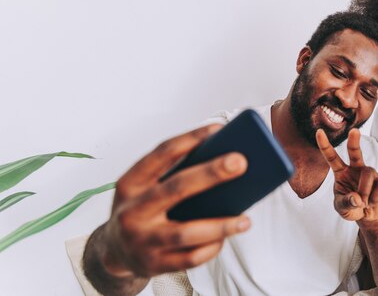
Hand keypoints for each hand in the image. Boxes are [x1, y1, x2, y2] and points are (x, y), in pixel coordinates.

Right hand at [100, 125, 250, 277]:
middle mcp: (132, 211)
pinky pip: (189, 258)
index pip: (161, 153)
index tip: (218, 128)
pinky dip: (211, 248)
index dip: (190, 139)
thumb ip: (174, 172)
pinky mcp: (153, 265)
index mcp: (131, 183)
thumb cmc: (141, 208)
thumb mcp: (145, 186)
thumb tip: (223, 155)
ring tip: (245, 219)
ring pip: (186, 232)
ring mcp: (141, 240)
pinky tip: (225, 238)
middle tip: (240, 162)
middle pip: (176, 188)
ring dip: (220, 225)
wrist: (114, 251)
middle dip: (211, 174)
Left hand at [316, 128, 377, 223]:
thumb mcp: (342, 208)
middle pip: (354, 151)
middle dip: (354, 141)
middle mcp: (355, 168)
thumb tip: (356, 198)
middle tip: (354, 131)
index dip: (325, 145)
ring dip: (364, 190)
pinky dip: (374, 198)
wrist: (369, 216)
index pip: (331, 157)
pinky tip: (372, 203)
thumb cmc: (351, 208)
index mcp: (341, 172)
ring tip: (363, 203)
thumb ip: (346, 203)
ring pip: (367, 173)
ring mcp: (370, 173)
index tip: (318, 132)